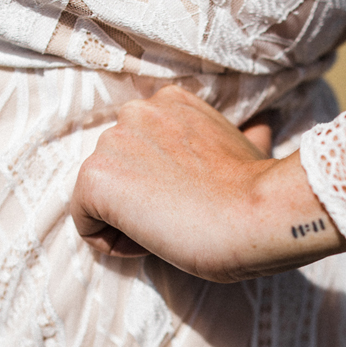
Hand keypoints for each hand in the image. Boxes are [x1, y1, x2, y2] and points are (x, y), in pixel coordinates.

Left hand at [71, 85, 345, 282]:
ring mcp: (111, 142)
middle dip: (144, 203)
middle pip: (119, 174)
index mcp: (170, 102)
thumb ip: (240, 136)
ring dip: (130, 224)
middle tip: (186, 219)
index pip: (142, 151)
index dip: (168, 185)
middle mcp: (135, 111)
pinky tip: (153, 240)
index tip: (198, 200)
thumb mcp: (250, 150)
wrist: (258, 214)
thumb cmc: (257, 193)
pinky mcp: (94, 177)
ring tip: (173, 229)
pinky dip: (114, 244)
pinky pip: (86, 224)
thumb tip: (259, 129)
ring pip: (100, 200)